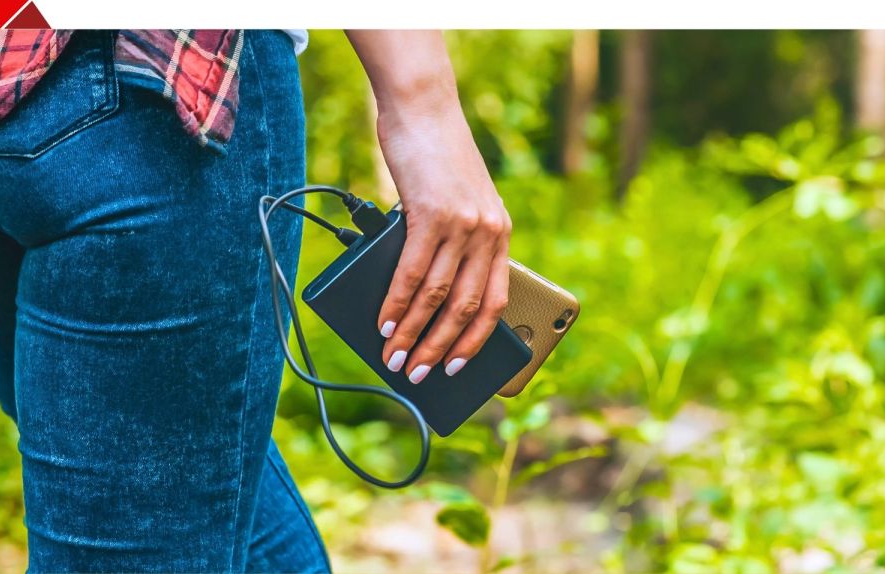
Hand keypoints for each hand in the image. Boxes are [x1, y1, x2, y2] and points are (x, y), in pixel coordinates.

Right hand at [374, 93, 511, 384]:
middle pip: (466, 308)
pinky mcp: (431, 214)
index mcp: (499, 233)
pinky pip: (413, 273)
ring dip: (413, 333)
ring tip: (394, 356)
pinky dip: (397, 304)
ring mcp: (462, 224)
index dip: (476, 340)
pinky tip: (385, 322)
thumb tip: (423, 297)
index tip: (457, 366)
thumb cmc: (434, 155)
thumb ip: (451, 243)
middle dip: (440, 348)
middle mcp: (488, 232)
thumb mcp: (457, 202)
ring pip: (438, 297)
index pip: (496, 300)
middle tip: (418, 374)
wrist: (424, 108)